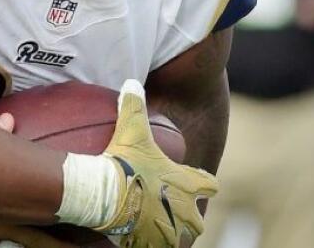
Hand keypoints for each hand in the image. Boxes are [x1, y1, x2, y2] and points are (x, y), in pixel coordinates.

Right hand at [94, 80, 217, 247]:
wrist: (105, 193)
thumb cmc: (123, 162)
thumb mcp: (130, 129)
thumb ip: (133, 105)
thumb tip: (132, 81)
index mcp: (185, 184)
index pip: (209, 185)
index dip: (202, 183)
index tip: (193, 182)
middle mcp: (184, 212)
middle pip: (197, 221)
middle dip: (186, 217)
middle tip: (166, 209)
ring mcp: (168, 233)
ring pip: (177, 240)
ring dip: (167, 233)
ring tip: (149, 227)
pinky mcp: (149, 245)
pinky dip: (144, 244)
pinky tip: (132, 238)